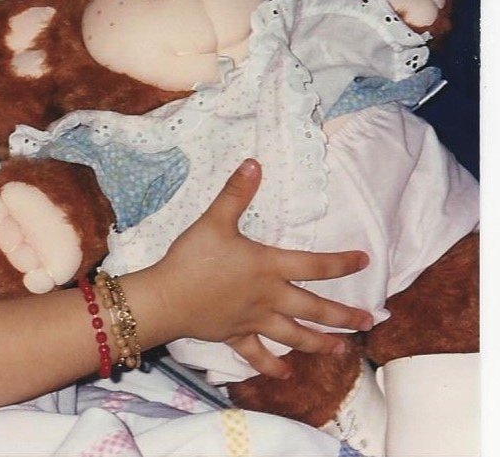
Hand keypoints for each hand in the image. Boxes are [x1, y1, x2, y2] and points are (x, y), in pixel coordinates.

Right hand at [149, 159, 372, 377]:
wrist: (168, 297)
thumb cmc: (193, 258)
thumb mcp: (214, 221)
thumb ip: (235, 194)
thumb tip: (254, 163)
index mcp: (269, 268)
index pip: (315, 265)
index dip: (342, 262)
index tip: (364, 261)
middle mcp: (269, 298)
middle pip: (314, 309)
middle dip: (344, 316)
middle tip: (368, 322)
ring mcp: (254, 320)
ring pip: (294, 335)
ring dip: (319, 344)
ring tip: (341, 350)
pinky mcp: (235, 336)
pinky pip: (258, 354)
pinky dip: (272, 365)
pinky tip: (286, 374)